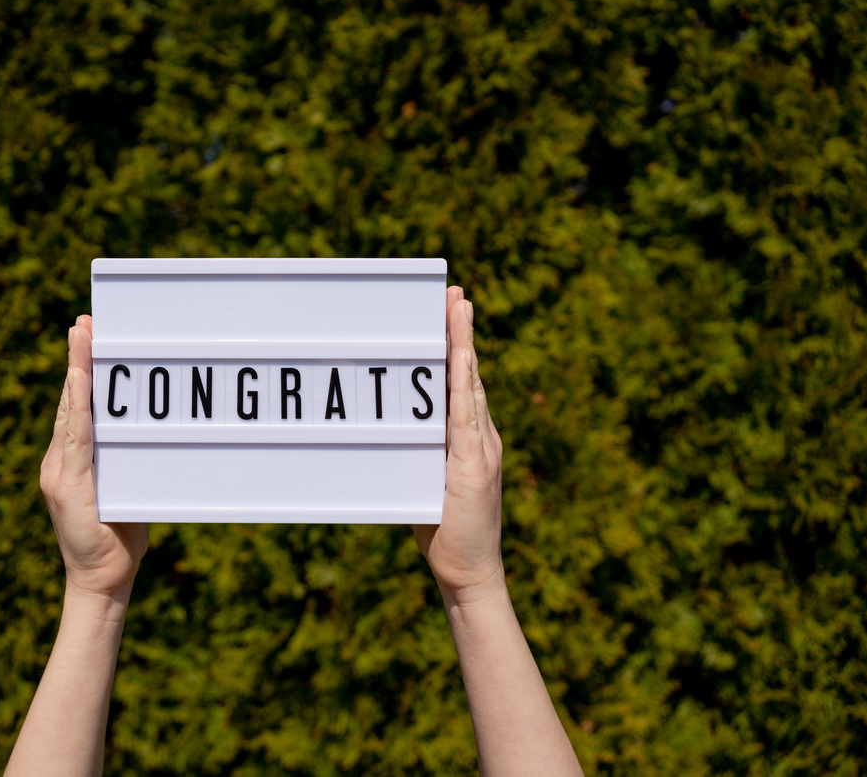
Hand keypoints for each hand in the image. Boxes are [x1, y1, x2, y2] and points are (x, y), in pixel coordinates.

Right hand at [39, 315, 148, 598]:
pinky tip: (80, 381)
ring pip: (70, 412)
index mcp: (71, 461)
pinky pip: (74, 438)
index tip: (88, 336)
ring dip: (76, 372)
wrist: (105, 581)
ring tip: (82, 337)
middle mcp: (60, 461)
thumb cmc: (122, 536)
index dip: (81, 371)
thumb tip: (155, 430)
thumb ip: (130, 460)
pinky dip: (77, 407)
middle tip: (84, 322)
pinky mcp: (66, 485)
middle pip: (70, 401)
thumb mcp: (127, 487)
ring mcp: (59, 472)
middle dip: (77, 359)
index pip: (77, 408)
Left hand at [413, 287, 504, 596]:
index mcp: (471, 439)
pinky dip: (464, 382)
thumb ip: (414, 454)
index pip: (462, 383)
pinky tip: (460, 356)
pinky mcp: (474, 463)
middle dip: (460, 331)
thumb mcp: (425, 482)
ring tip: (457, 307)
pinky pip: (467, 414)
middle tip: (453, 293)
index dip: (457, 346)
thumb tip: (385, 432)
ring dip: (463, 343)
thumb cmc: (443, 532)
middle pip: (468, 374)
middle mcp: (481, 436)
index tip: (449, 310)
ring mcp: (481, 448)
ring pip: (470, 385)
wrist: (468, 573)